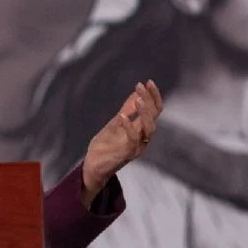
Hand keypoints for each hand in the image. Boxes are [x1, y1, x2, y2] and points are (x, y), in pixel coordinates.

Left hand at [81, 80, 162, 207]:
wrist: (93, 166)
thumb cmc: (106, 146)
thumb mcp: (116, 123)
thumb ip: (127, 110)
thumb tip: (136, 94)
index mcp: (141, 130)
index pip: (154, 110)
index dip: (153, 96)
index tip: (148, 81)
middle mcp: (143, 138)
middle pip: (154, 117)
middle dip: (149, 100)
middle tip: (141, 85)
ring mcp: (136, 147)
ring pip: (149, 129)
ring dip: (144, 113)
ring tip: (139, 98)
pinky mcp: (126, 155)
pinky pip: (133, 141)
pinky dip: (129, 127)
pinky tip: (122, 116)